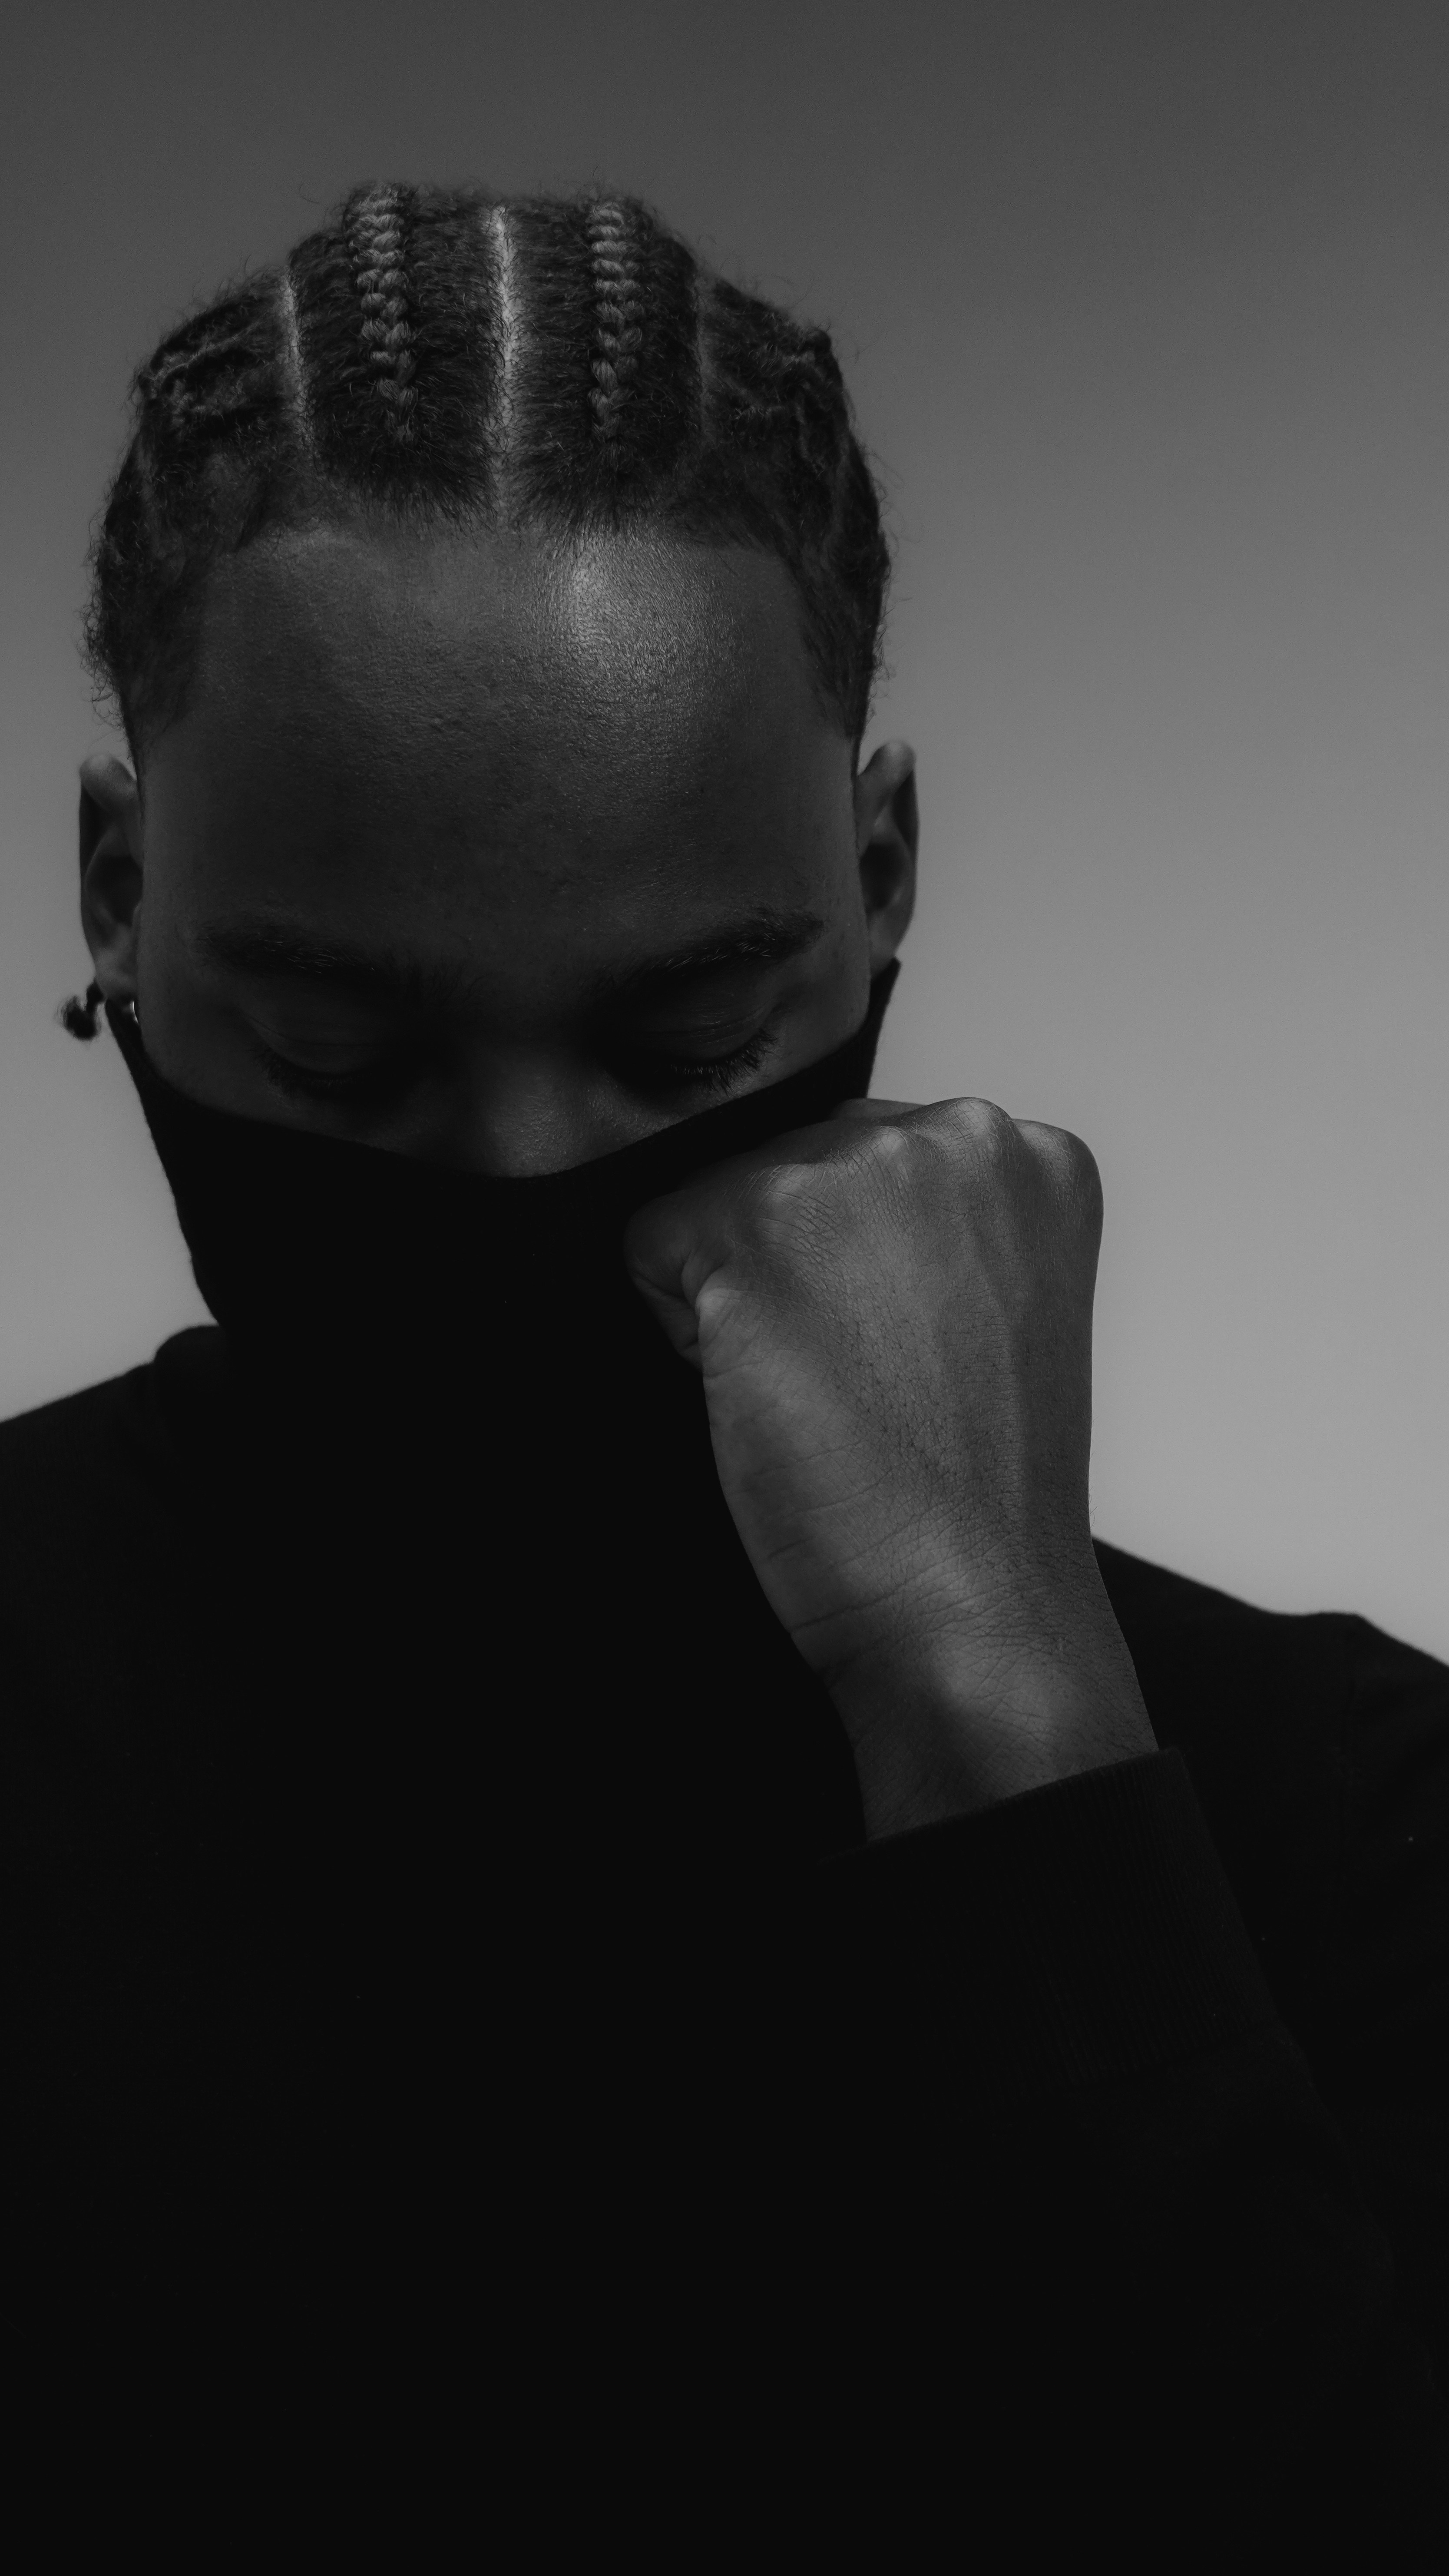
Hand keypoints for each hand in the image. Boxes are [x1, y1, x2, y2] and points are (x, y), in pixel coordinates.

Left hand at [624, 1097, 1154, 1839]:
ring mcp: (859, 1168)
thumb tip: (820, 1210)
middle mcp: (956, 1133)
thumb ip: (927, 1224)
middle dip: (798, 1265)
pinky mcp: (760, 1220)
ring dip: (740, 1294)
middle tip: (864, 1376)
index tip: (903, 1344)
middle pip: (793, 1161)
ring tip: (825, 1386)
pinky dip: (680, 1327)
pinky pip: (650, 1242)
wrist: (972, 1601)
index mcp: (1031, 1155)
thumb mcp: (994, 1305)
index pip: (869, 1153)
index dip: (858, 1263)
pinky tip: (767, 1393)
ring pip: (721, 1199)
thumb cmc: (977, 1493)